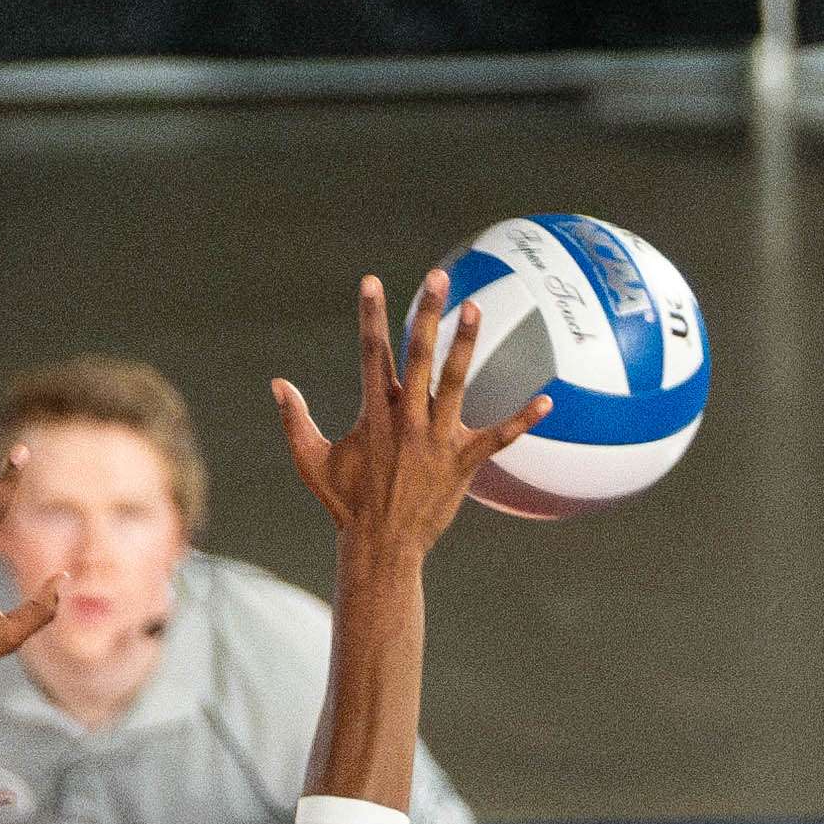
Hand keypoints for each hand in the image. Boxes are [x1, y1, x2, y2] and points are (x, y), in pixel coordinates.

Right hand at [270, 277, 542, 565]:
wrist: (380, 546)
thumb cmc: (345, 504)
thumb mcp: (311, 461)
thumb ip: (294, 420)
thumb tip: (277, 384)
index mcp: (374, 415)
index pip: (372, 354)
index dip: (371, 317)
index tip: (373, 282)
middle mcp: (407, 420)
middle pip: (418, 356)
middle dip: (426, 313)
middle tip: (438, 277)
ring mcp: (437, 440)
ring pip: (454, 383)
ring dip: (465, 344)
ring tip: (475, 308)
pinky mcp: (463, 463)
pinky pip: (498, 438)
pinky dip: (522, 420)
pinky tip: (547, 402)